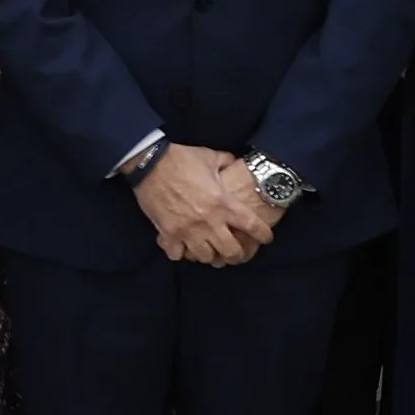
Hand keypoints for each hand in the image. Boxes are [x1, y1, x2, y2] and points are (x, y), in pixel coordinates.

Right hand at [137, 142, 278, 266]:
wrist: (149, 163)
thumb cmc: (181, 158)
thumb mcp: (210, 156)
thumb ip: (227, 161)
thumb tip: (237, 163)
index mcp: (223, 203)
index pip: (252, 226)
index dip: (263, 235)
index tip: (265, 238)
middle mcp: (209, 221)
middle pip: (231, 252)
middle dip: (236, 254)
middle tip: (235, 251)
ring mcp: (188, 230)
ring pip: (206, 258)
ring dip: (210, 255)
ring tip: (210, 249)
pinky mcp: (168, 233)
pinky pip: (178, 255)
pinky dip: (181, 253)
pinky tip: (183, 247)